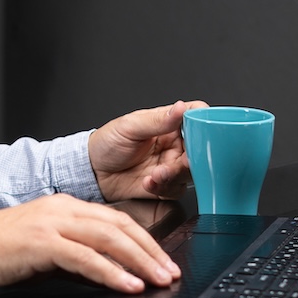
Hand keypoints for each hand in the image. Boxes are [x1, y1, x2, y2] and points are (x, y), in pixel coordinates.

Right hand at [0, 193, 178, 293]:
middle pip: (119, 225)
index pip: (116, 219)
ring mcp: (53, 223)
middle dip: (150, 250)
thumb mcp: (49, 254)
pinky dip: (110, 272)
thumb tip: (109, 275)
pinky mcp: (42, 243)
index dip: (145, 240)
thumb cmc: (3, 252)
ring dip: (139, 260)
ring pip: (108, 237)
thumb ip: (78, 261)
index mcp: (66, 207)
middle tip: (170, 272)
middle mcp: (63, 209)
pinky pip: (85, 257)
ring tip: (158, 279)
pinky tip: (127, 285)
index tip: (163, 260)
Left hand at [88, 101, 206, 201]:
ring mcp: (171, 165)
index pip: (197, 117)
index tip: (200, 133)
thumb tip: (180, 108)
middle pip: (200, 148)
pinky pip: (176, 189)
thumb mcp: (130, 127)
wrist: (93, 172)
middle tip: (176, 162)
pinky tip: (147, 183)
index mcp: (169, 123)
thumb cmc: (107, 144)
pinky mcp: (166, 185)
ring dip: (174, 175)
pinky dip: (163, 187)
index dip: (204, 123)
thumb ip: (157, 120)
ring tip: (155, 175)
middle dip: (189, 158)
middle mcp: (174, 144)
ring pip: (190, 172)